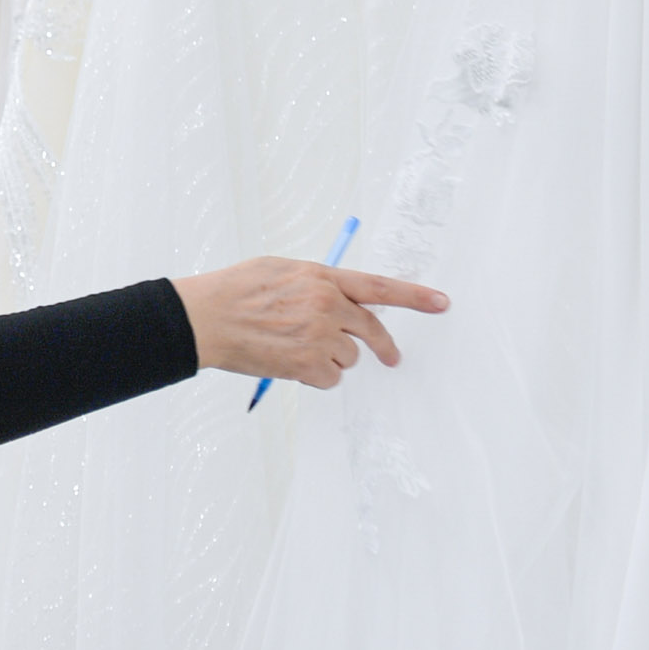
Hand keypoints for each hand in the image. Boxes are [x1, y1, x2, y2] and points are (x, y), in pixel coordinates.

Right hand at [170, 258, 446, 388]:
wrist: (206, 317)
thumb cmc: (236, 292)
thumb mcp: (281, 271)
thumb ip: (315, 282)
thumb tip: (338, 296)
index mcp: (322, 277)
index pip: (379, 287)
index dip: (415, 296)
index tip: (441, 302)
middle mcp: (327, 304)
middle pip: (371, 331)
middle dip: (382, 346)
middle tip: (391, 357)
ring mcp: (319, 335)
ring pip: (348, 358)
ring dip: (330, 359)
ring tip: (296, 349)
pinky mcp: (308, 364)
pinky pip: (330, 378)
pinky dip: (315, 376)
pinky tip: (290, 364)